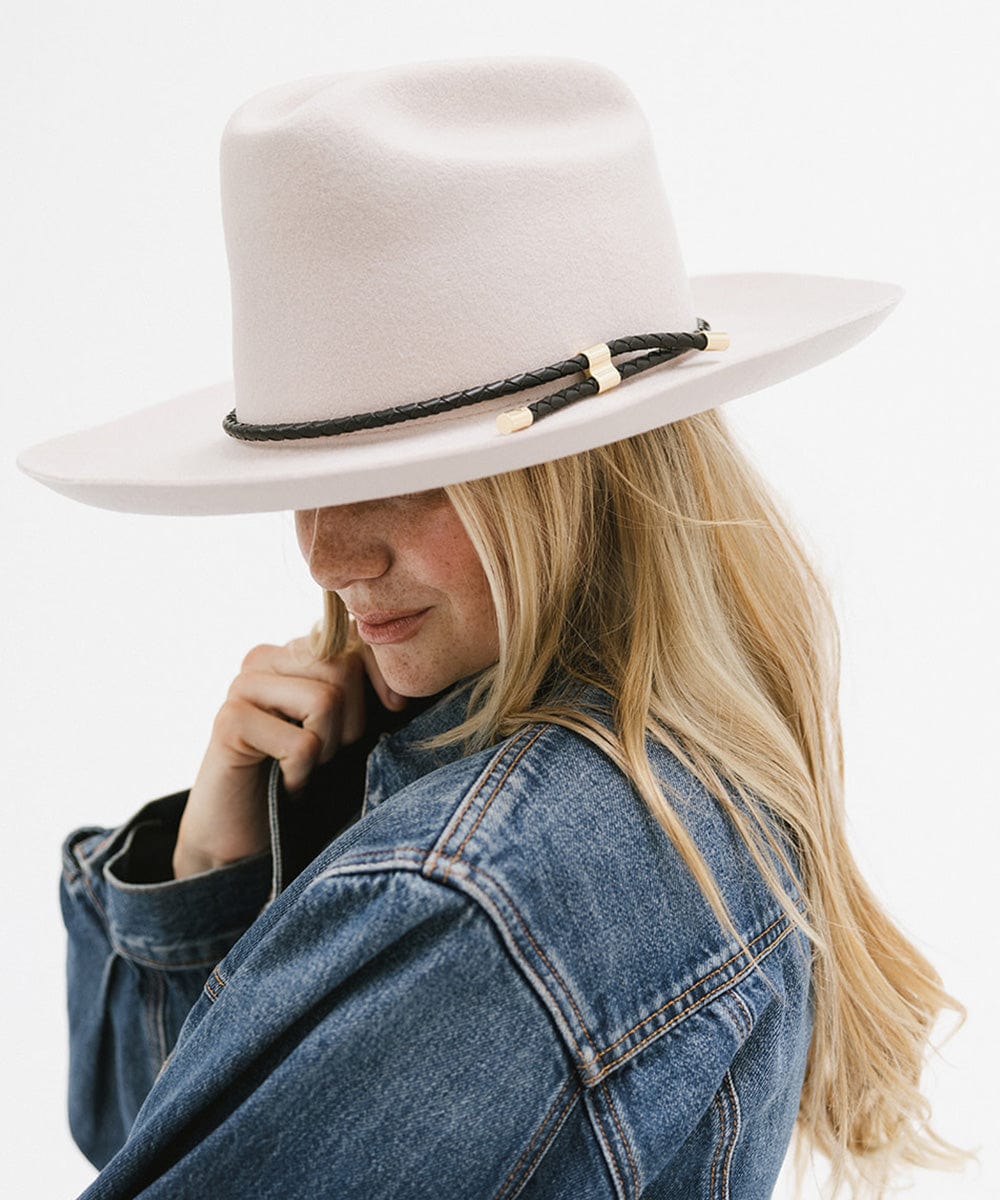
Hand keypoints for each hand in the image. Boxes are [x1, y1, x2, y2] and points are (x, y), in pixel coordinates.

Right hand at [172, 634, 405, 878]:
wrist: (245, 833)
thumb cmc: (305, 776)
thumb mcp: (345, 727)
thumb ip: (367, 691)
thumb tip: (409, 680)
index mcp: (294, 651)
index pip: (353, 635)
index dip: (383, 672)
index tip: (395, 708)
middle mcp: (265, 658)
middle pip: (343, 664)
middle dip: (353, 719)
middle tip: (329, 753)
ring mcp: (242, 686)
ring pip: (324, 700)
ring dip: (327, 749)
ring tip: (304, 766)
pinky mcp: (229, 722)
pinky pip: (301, 742)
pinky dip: (302, 773)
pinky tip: (286, 781)